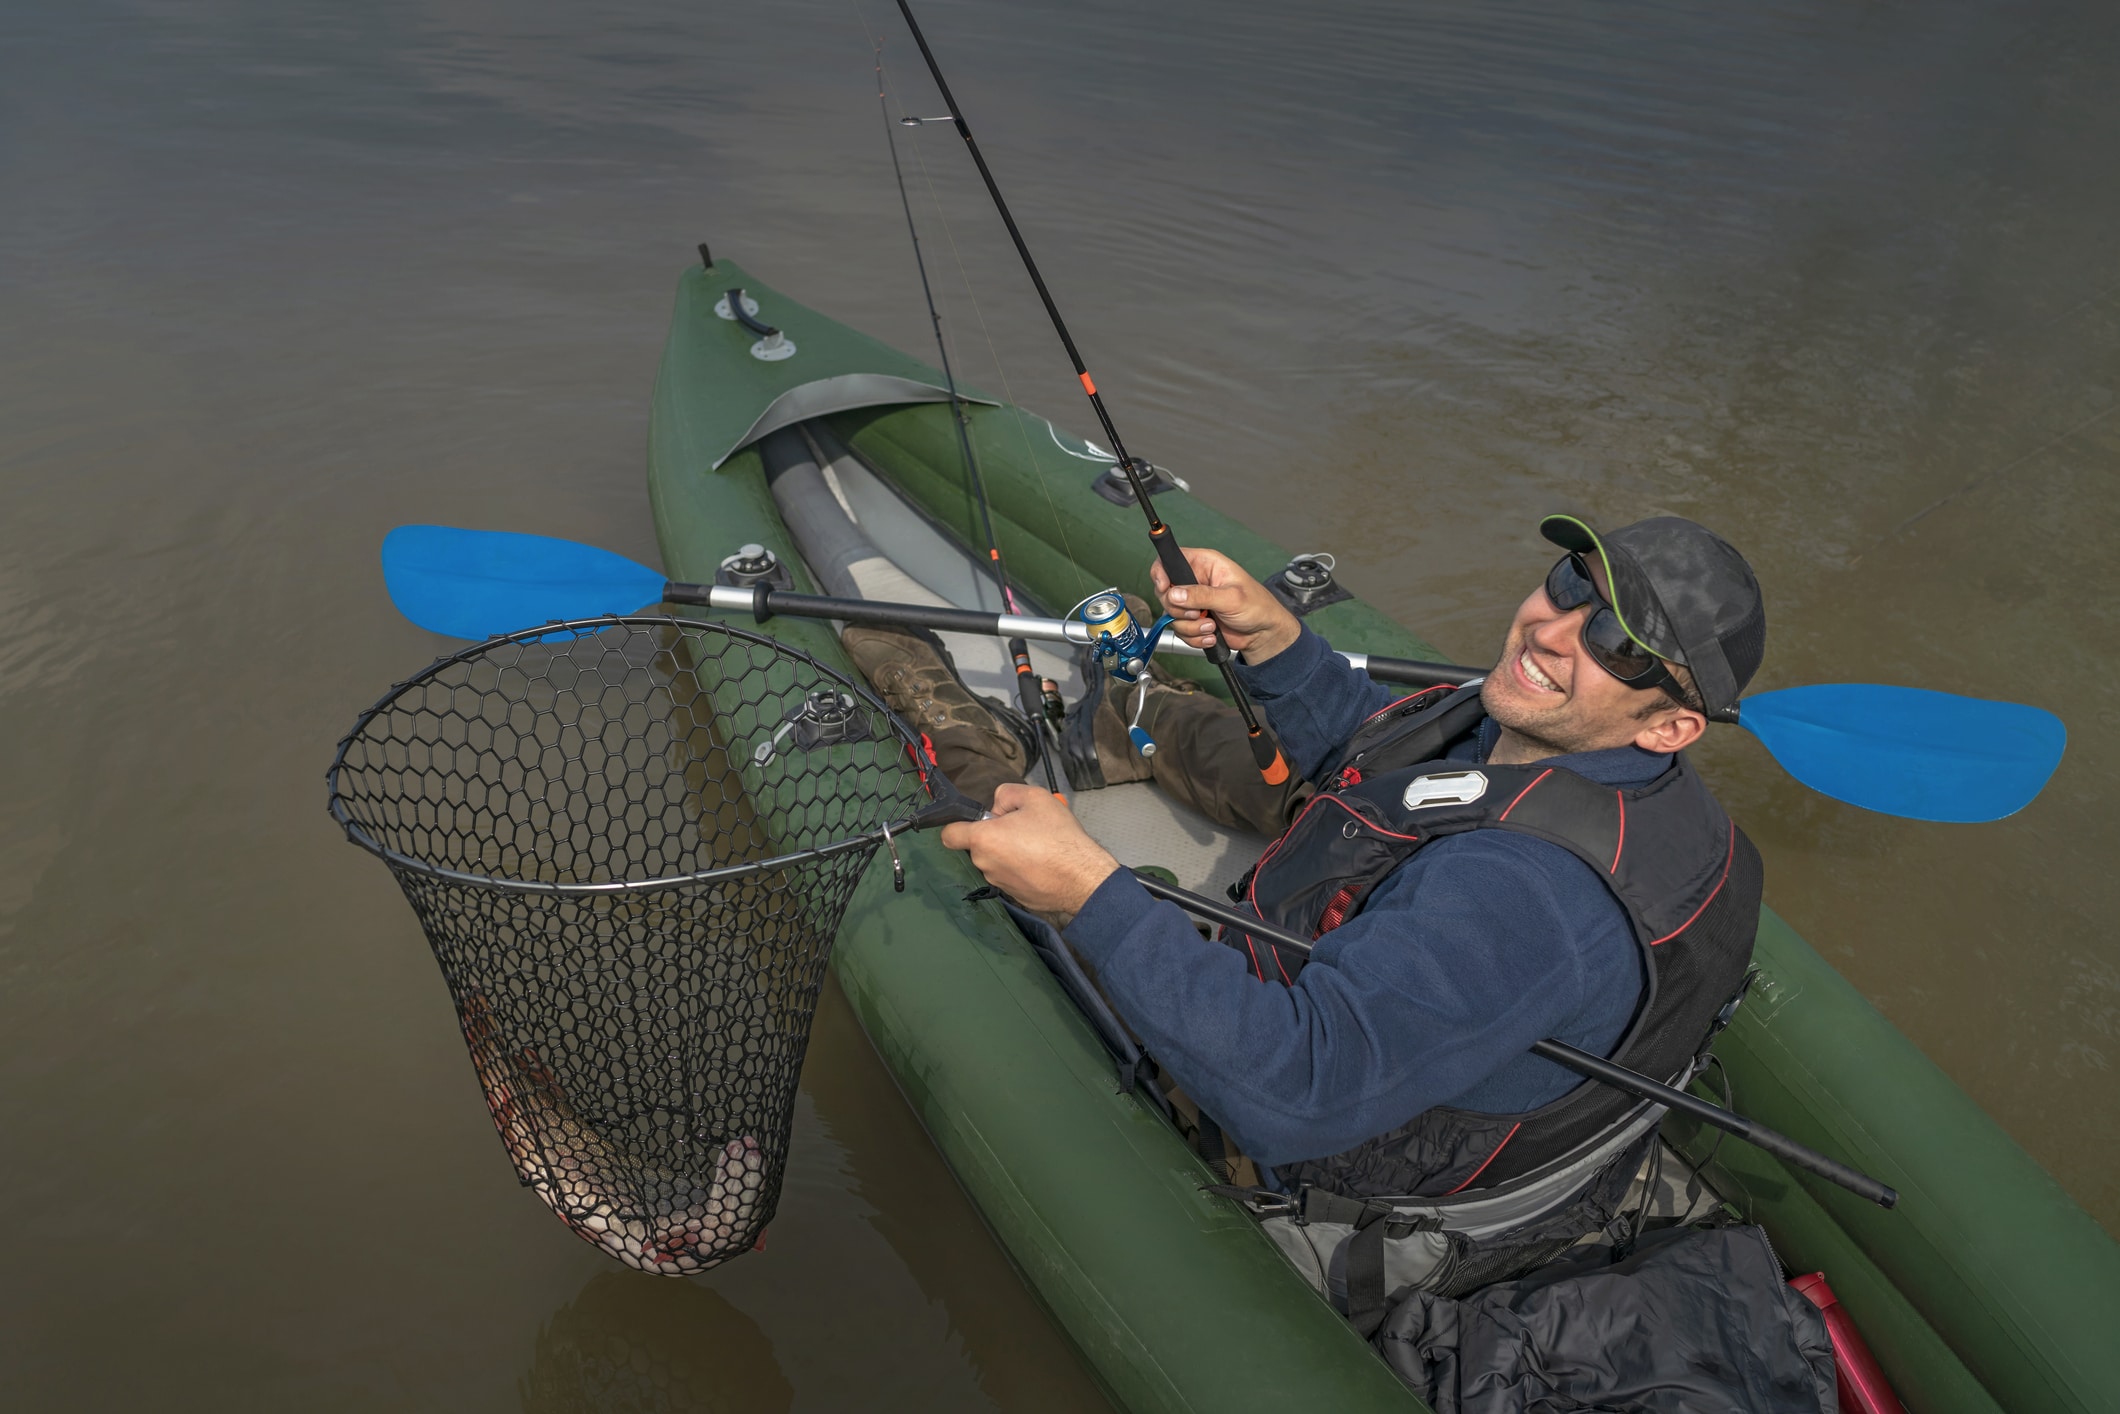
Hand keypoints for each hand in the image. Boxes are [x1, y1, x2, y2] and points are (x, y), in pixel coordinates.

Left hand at [938, 782, 1119, 921]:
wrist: (1082, 877)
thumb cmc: (1058, 837)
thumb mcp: (1035, 797)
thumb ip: (1007, 793)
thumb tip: (997, 805)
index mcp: (984, 839)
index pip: (949, 834)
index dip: (959, 824)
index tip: (977, 821)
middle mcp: (985, 864)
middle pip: (978, 846)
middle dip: (995, 835)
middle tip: (1023, 828)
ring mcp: (999, 883)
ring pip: (995, 862)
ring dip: (1009, 853)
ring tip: (1038, 846)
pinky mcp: (1015, 896)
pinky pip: (1011, 877)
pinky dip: (1021, 870)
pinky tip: (1042, 863)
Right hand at [1150, 546, 1301, 663]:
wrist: (1262, 634)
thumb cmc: (1256, 606)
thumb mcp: (1231, 597)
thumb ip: (1201, 595)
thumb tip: (1174, 594)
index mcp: (1204, 564)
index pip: (1170, 559)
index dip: (1161, 573)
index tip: (1165, 588)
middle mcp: (1195, 581)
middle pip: (1165, 592)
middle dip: (1179, 609)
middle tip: (1198, 614)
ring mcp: (1193, 602)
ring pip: (1171, 615)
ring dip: (1190, 627)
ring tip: (1211, 627)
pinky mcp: (1193, 620)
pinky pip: (1180, 630)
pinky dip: (1194, 637)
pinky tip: (1211, 635)